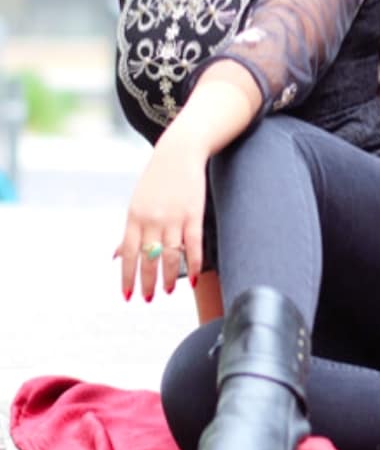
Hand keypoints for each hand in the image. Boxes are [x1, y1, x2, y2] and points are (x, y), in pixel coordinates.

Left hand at [115, 125, 207, 300]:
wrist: (180, 151)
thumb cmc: (157, 179)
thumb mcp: (137, 203)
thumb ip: (130, 231)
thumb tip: (116, 256)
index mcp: (135, 216)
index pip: (129, 253)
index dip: (128, 276)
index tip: (127, 295)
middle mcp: (152, 218)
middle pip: (148, 258)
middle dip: (147, 282)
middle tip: (147, 299)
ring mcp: (174, 217)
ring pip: (170, 256)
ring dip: (168, 277)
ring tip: (168, 291)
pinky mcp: (194, 214)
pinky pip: (193, 245)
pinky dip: (193, 264)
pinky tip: (191, 278)